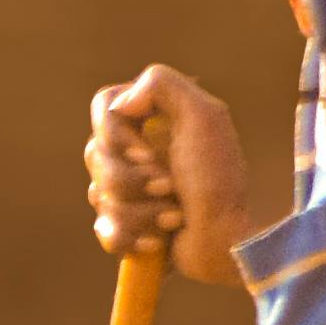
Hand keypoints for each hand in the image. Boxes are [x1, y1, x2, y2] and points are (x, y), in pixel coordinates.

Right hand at [87, 62, 255, 288]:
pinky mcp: (126, 228)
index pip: (103, 108)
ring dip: (143, 211)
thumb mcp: (204, 116)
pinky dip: (133, 238)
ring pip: (99, 197)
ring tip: (175, 216)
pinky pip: (105, 232)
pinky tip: (159, 240)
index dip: (116, 135)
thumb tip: (120, 104)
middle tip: (170, 187)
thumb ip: (161, 84)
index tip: (147, 153)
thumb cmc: (219, 177)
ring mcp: (127, 191)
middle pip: (95, 155)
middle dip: (134, 179)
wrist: (230, 236)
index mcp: (149, 120)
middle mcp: (133, 151)